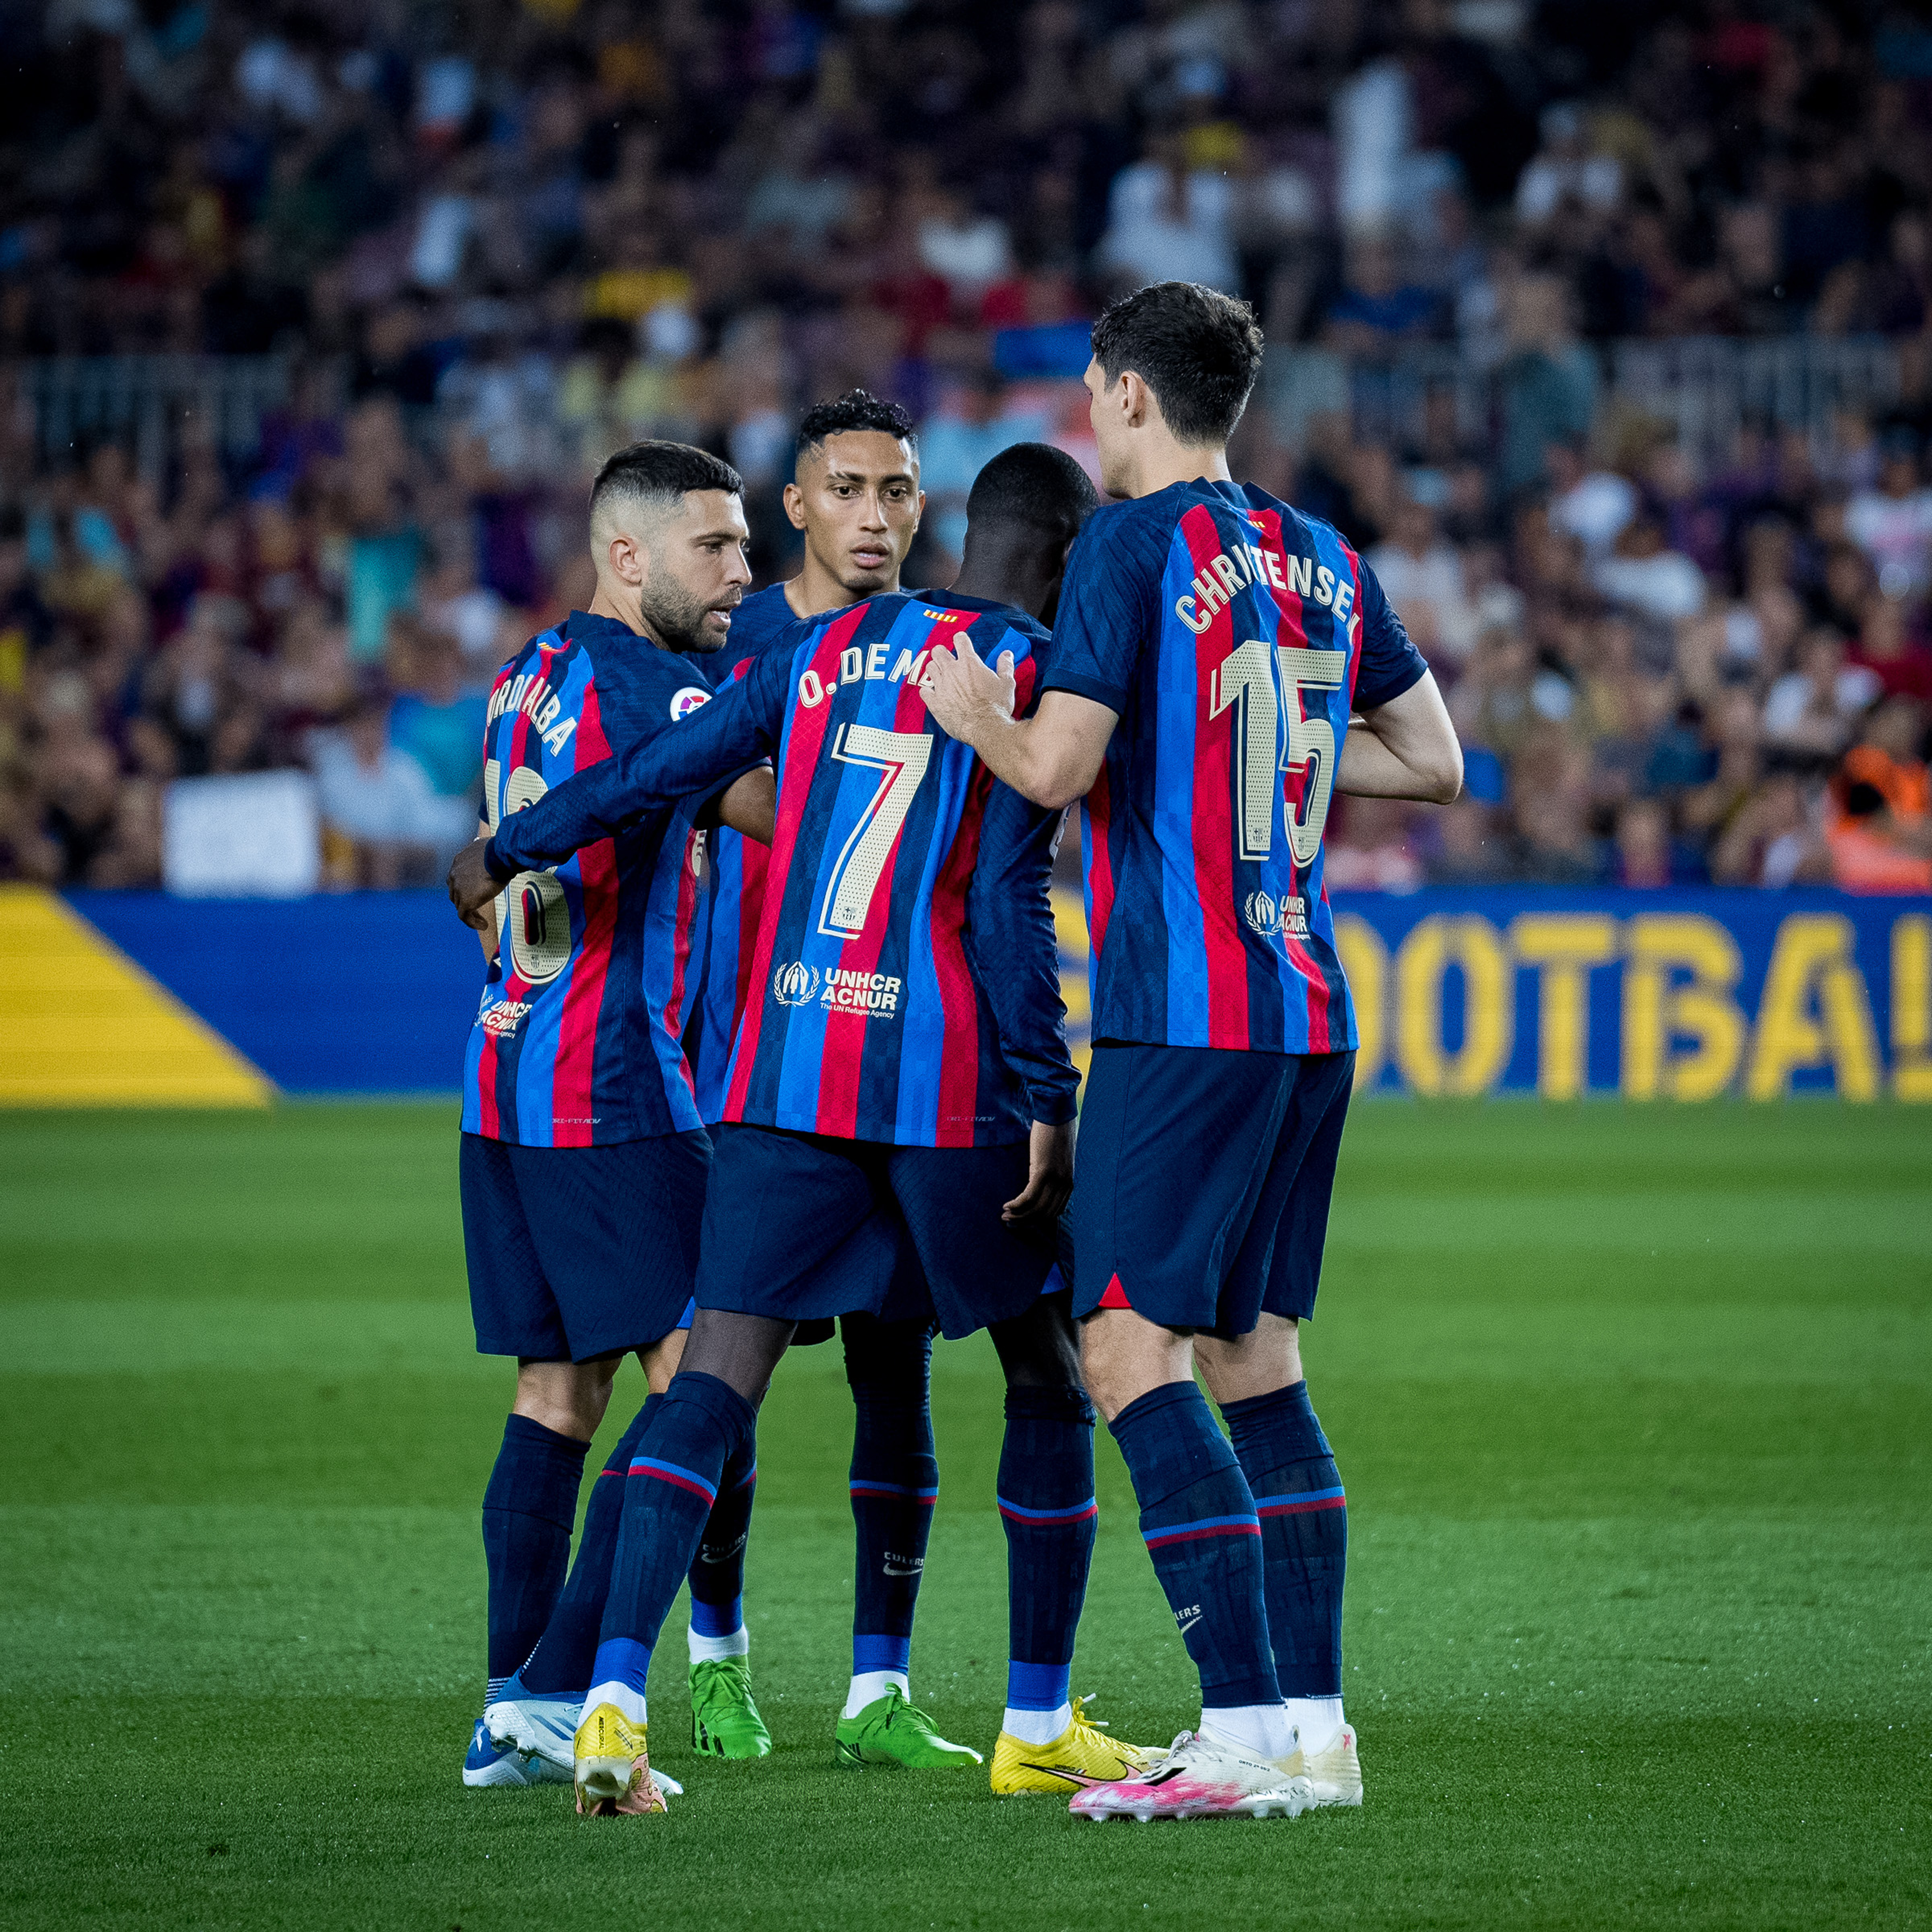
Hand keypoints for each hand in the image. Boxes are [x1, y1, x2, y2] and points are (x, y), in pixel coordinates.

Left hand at [447, 837, 500, 927]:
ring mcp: (459, 889)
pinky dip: (472, 922)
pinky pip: (465, 916)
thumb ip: (483, 855)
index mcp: (458, 862)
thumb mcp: (486, 850)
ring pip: (459, 905)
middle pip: (455, 893)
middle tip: (475, 906)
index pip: (456, 878)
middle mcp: (454, 875)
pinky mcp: (466, 900)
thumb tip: (492, 854)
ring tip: (480, 919)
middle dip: (463, 900)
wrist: (499, 856)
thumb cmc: (498, 851)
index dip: (463, 887)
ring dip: (469, 912)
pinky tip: (482, 925)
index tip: (474, 891)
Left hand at [922, 628, 1016, 745]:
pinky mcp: (935, 703)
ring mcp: (942, 687)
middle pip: (938, 651)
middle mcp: (952, 672)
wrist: (986, 728)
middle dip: (942, 652)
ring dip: (935, 669)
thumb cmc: (997, 707)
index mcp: (970, 663)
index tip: (962, 643)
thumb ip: (1005, 666)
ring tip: (941, 675)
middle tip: (948, 658)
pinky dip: (928, 691)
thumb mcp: (1007, 684)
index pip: (960, 640)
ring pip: (929, 668)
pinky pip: (924, 691)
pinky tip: (933, 693)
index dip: (961, 639)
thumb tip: (1007, 655)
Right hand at [1003, 1118, 1074, 1228]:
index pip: (1055, 1212)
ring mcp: (1055, 1178)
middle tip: (1010, 1220)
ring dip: (1019, 1215)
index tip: (1023, 1219)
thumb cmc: (1056, 1131)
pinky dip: (1016, 1204)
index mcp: (1069, 1182)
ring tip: (1005, 1215)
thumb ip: (1054, 1172)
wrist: (1056, 1112)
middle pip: (1045, 1214)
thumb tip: (1041, 1182)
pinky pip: (1028, 1196)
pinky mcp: (1042, 1171)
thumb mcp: (1059, 1157)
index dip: (1038, 1219)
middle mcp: (1064, 1183)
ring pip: (1036, 1208)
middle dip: (1026, 1220)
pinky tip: (1007, 1204)